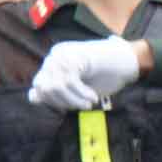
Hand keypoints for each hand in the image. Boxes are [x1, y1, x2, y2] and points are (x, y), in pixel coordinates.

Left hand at [28, 38, 149, 110]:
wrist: (129, 60)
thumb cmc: (105, 74)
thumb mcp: (77, 87)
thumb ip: (56, 91)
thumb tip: (33, 97)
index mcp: (54, 61)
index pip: (39, 86)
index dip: (52, 101)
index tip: (70, 108)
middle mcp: (56, 55)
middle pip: (44, 86)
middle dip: (61, 102)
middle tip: (81, 107)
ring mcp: (66, 54)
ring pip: (56, 86)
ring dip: (73, 100)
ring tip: (89, 104)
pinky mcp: (76, 55)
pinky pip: (70, 82)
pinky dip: (81, 94)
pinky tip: (93, 97)